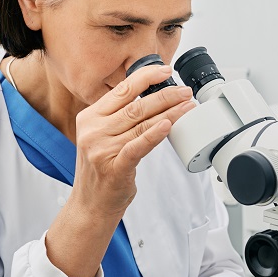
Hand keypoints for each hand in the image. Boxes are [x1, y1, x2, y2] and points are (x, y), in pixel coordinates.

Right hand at [71, 64, 193, 218]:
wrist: (90, 205)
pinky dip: (154, 134)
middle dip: (165, 95)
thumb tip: (151, 98)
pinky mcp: (114, 167)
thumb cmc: (101, 170)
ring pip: (142, 124)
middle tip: (185, 91)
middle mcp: (93, 131)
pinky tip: (168, 125)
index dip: (146, 77)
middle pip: (135, 106)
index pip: (121, 90)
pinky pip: (138, 146)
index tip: (165, 71)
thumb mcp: (101, 138)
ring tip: (187, 106)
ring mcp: (102, 149)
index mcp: (90, 118)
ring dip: (169, 113)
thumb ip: (118, 118)